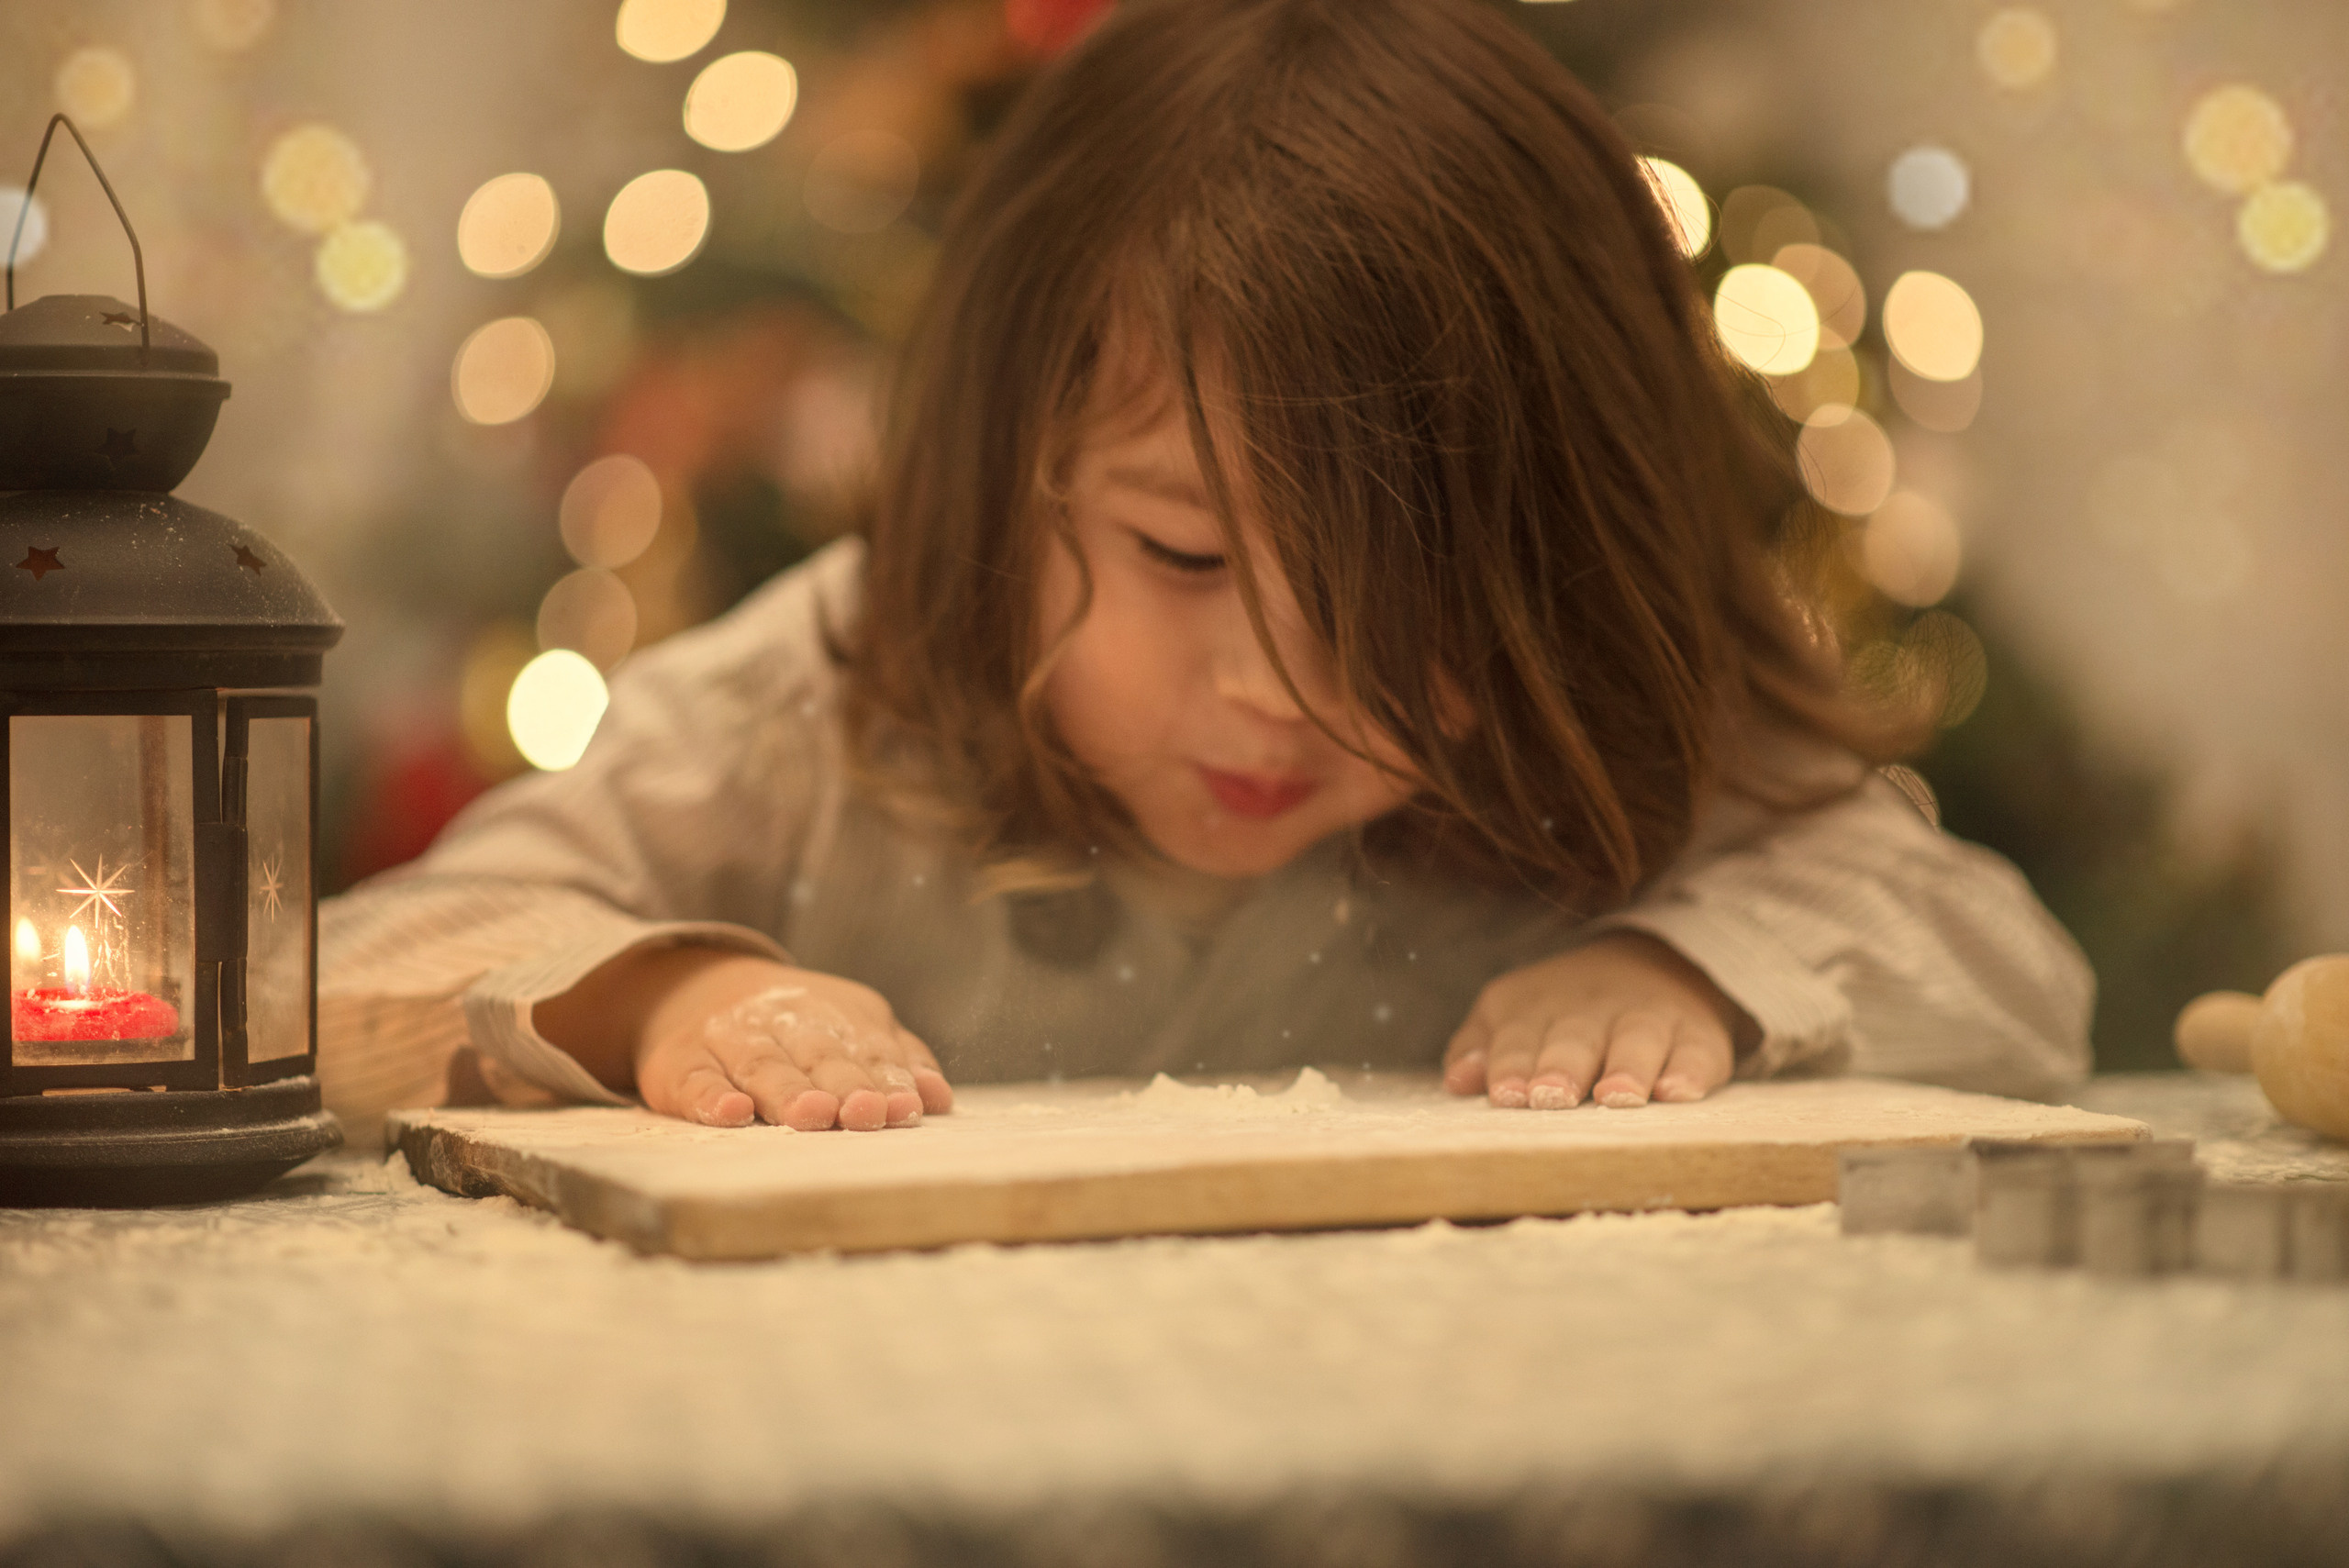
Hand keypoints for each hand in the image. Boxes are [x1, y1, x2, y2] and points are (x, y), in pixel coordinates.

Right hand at [629, 953, 954, 1131]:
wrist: (698, 989)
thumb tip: (938, 1098)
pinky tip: (732, 1113)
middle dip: (845, 1086)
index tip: (905, 1110)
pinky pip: (694, 1078)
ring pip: (761, 1064)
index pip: (866, 1048)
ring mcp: (727, 1038)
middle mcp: (781, 1020)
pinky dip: (710, 1097)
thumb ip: (896, 1061)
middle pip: (818, 1056)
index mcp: (833, 1013)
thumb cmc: (796, 1029)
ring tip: (812, 1115)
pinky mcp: (678, 1063)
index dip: (887, 1079)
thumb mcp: (851, 1030)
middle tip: (865, 1114)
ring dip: (788, 1091)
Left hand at [1442, 932, 1752, 1109]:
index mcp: (1539, 1007)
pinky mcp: (1699, 1037)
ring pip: (1637, 1041)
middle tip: (1551, 1098)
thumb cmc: (1565, 1011)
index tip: (1505, 1095)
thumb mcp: (1514, 1014)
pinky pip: (1697, 1053)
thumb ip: (1480, 1046)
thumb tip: (1457, 1081)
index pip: (1520, 1037)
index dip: (1512, 1065)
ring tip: (1616, 1096)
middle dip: (1562, 1068)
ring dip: (1627, 1068)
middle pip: (1576, 1038)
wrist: (1655, 962)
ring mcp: (1649, 1021)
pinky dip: (1690, 1072)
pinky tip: (1679, 1093)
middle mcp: (1594, 1011)